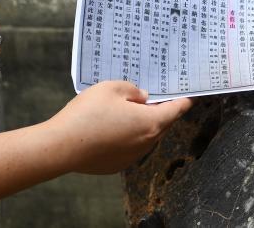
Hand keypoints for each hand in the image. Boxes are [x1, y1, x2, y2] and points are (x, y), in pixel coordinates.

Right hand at [44, 81, 192, 174]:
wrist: (61, 147)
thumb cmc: (88, 114)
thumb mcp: (112, 88)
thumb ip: (132, 90)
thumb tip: (142, 97)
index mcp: (151, 123)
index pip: (177, 110)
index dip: (185, 99)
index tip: (192, 94)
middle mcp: (146, 143)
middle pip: (162, 124)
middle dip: (162, 110)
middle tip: (156, 96)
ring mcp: (131, 156)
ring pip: (145, 136)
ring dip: (143, 123)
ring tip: (130, 109)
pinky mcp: (116, 164)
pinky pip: (130, 146)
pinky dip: (127, 136)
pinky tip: (112, 126)